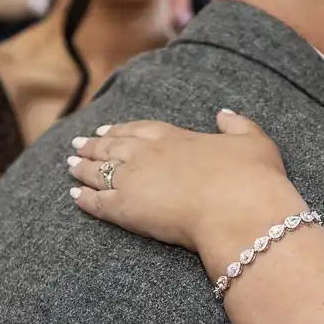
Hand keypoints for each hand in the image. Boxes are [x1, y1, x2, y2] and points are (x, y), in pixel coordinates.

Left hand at [67, 112, 303, 271]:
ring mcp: (134, 180)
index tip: (107, 130)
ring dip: (82, 167)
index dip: (123, 130)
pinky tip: (74, 196)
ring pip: (99, 171)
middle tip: (78, 144)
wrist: (240, 210)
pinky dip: (84, 198)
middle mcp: (149, 155)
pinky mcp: (126, 209)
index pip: (141, 130)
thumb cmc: (252, 179)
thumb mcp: (254, 141)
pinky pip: (97, 202)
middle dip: (94, 145)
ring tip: (69, 164)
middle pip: (113, 147)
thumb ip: (237, 125)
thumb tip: (224, 113)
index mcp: (176, 138)